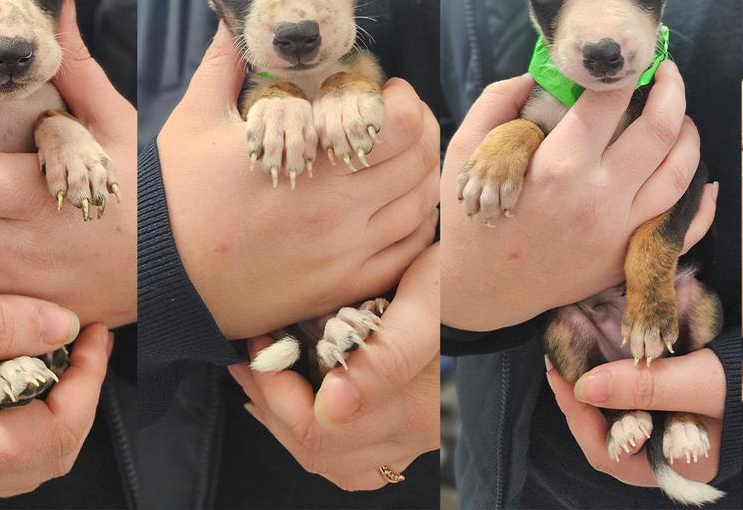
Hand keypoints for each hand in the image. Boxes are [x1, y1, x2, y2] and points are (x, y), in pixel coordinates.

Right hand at [0, 274, 109, 496]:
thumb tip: (62, 325)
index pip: (50, 439)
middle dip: (80, 393)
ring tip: (61, 341)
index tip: (92, 334)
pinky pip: (8, 432)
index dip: (85, 387)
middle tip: (86, 337)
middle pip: (51, 452)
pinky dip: (30, 395)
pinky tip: (24, 352)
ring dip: (59, 396)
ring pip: (33, 448)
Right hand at [157, 21, 438, 338]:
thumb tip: (235, 22)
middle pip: (420, 164)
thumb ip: (223, 66)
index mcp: (305, 164)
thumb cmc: (178, 199)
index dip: (406, 102)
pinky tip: (402, 204)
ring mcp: (346, 254)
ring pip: (421, 207)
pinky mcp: (346, 286)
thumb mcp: (192, 122)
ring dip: (423, 174)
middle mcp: (336, 211)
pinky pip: (410, 253)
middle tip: (400, 119)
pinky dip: (418, 224)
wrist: (162, 282)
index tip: (388, 92)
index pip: (398, 128)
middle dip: (420, 130)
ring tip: (403, 157)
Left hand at [229, 244, 438, 490]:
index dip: (276, 388)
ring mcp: (413, 442)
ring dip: (286, 424)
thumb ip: (383, 358)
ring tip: (264, 379)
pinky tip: (297, 405)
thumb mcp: (424, 306)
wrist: (489, 280)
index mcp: (414, 409)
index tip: (262, 341)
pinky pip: (354, 463)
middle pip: (318, 450)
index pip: (319, 428)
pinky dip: (317, 440)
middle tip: (253, 354)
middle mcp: (414, 437)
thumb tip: (332, 406)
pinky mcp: (410, 433)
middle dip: (271, 402)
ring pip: (332, 463)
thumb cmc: (456, 282)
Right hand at [441, 63, 716, 330]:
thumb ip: (498, 102)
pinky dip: (703, 201)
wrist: (480, 289)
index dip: (624, 70)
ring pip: (682, 172)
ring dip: (689, 134)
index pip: (609, 100)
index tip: (627, 59)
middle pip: (660, 129)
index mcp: (559, 165)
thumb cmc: (472, 219)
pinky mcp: (627, 257)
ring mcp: (620, 231)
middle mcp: (599, 197)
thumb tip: (538, 73)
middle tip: (666, 72)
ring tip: (680, 117)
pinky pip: (685, 227)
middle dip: (671, 89)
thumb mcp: (467, 151)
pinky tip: (702, 178)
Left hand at [546, 348, 723, 485]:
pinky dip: (609, 381)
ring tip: (568, 358)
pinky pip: (628, 403)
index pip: (612, 456)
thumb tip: (583, 387)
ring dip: (589, 392)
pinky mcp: (668, 409)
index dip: (581, 421)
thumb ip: (645, 386)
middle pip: (606, 441)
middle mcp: (668, 457)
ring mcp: (667, 434)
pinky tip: (596, 356)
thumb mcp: (702, 380)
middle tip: (557, 364)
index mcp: (678, 465)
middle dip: (578, 405)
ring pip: (613, 421)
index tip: (564, 380)